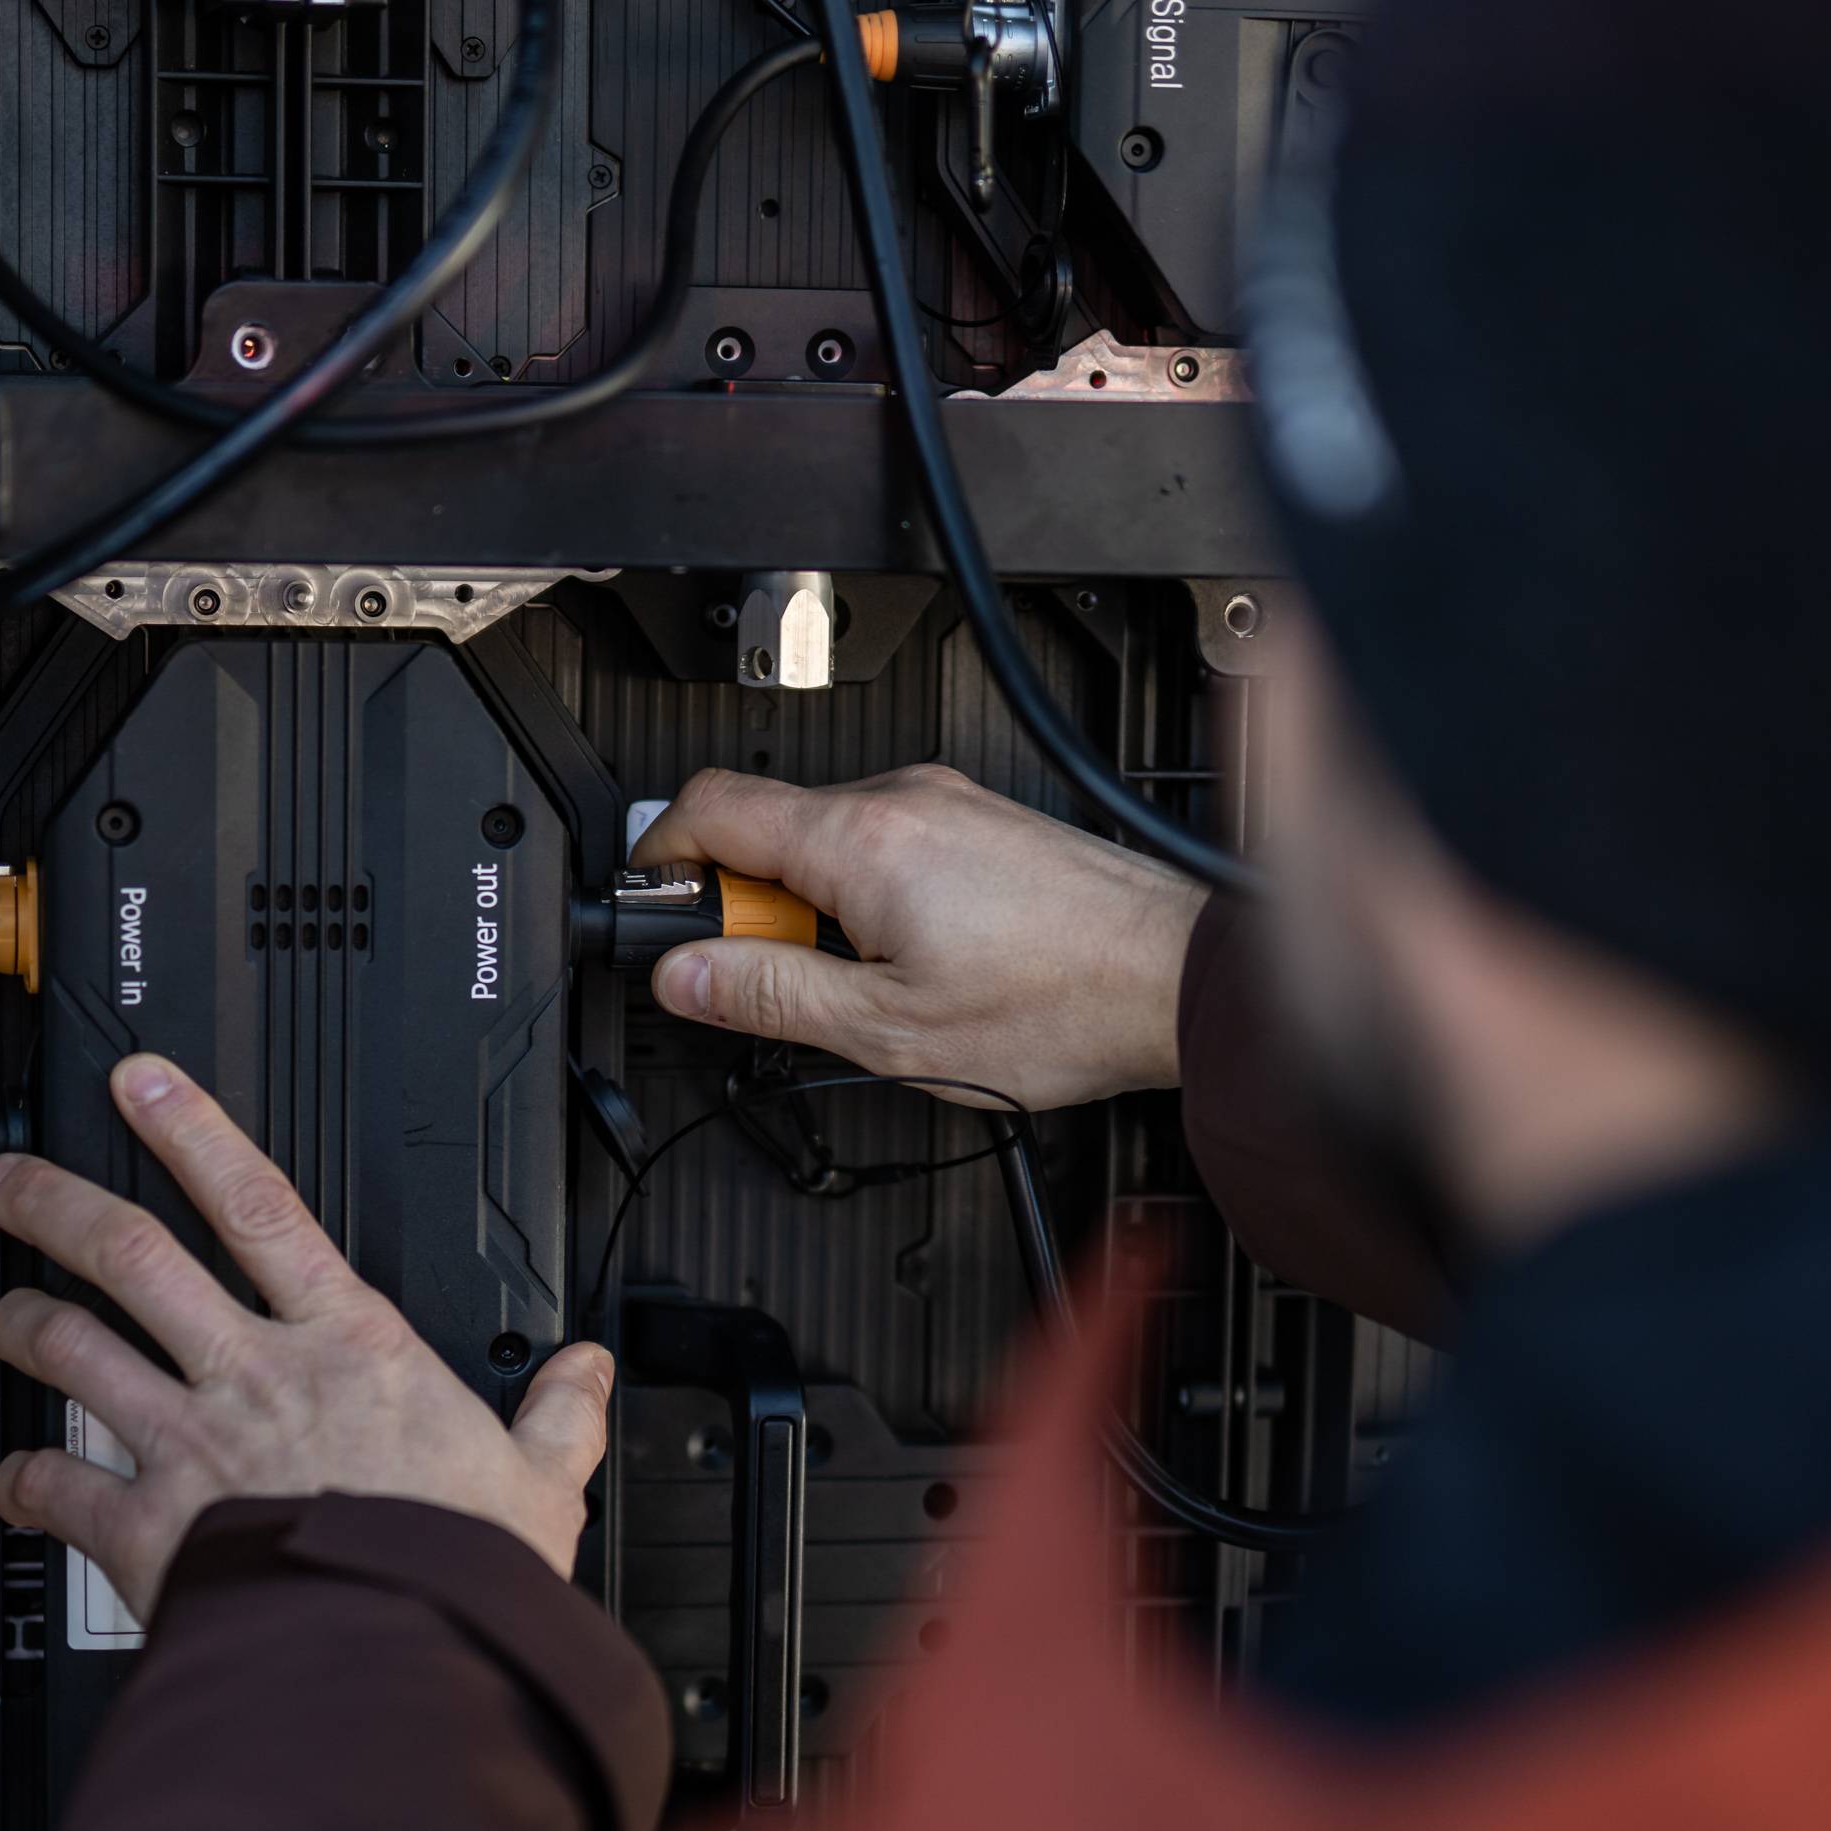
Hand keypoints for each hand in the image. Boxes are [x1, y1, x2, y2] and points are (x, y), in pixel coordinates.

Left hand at [0, 1052, 614, 1618]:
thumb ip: (560, 1417)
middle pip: (135, 1258)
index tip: (142, 1085)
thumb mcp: (543, 1482)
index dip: (194, 1131)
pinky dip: (23, 1480)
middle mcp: (256, 1377)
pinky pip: (61, 1489)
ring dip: (25, 1325)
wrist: (396, 1658)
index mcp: (351, 1347)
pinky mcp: (150, 1527)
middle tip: (10, 1180)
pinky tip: (12, 1479)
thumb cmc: (459, 1573)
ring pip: (77, 1352)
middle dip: (57, 1205)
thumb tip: (589, 1374)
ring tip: (1, 1313)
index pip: (261, 1207)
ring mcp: (192, 1445)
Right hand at [635, 764, 1206, 1109]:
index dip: (660, 859)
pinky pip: (881, 846)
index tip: (655, 912)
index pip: (709, 806)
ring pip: (825, 840)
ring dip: (808, 909)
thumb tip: (685, 976)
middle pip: (765, 826)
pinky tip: (907, 962)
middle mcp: (902, 800)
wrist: (1175, 980)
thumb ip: (772, 996)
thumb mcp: (888, 1030)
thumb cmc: (1060, 1004)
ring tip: (858, 985)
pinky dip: (861, 898)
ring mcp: (944, 805)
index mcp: (860, 841)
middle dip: (744, 905)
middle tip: (767, 984)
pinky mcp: (977, 824)